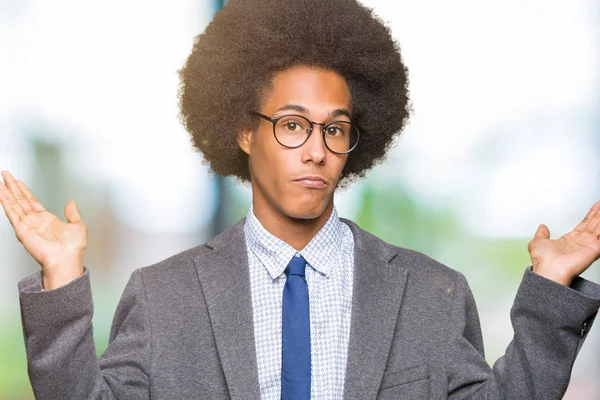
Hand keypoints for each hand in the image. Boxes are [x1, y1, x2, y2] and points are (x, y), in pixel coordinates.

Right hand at [0, 170, 86, 289]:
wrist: (66, 259)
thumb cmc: (72, 249)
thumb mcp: (77, 226)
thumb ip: (72, 214)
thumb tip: (71, 203)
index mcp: (47, 220)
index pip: (32, 201)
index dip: (24, 191)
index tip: (18, 182)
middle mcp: (35, 221)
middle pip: (20, 200)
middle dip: (12, 187)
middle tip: (5, 175)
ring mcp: (27, 225)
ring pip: (14, 204)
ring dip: (6, 192)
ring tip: (0, 181)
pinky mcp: (21, 229)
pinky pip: (12, 212)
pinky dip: (5, 202)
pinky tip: (1, 193)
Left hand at [528, 200, 599, 285]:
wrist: (548, 270)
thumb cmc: (543, 261)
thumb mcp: (537, 243)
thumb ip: (541, 234)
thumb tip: (542, 227)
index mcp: (570, 240)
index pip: (584, 224)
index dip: (591, 214)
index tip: (597, 206)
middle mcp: (581, 242)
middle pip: (594, 224)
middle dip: (599, 213)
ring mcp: (588, 245)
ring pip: (599, 227)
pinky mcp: (594, 249)